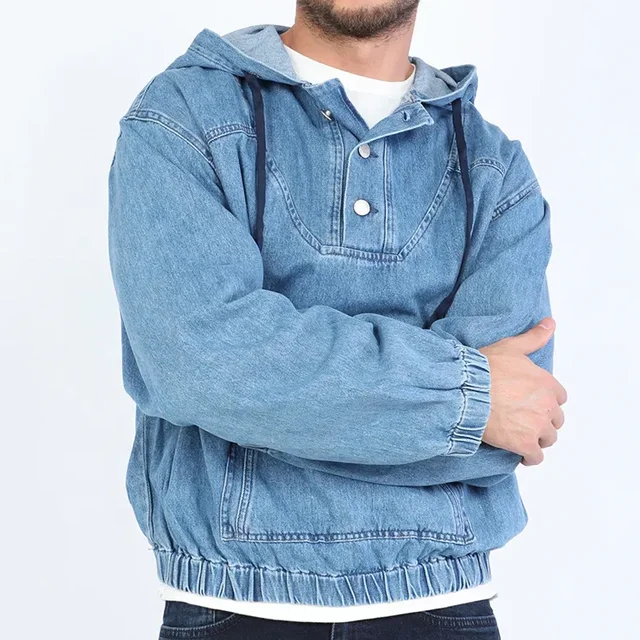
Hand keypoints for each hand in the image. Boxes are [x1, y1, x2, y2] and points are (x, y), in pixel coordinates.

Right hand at [479, 317, 566, 465]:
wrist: (467, 392)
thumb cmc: (485, 368)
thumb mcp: (510, 347)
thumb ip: (534, 337)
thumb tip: (551, 323)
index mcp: (547, 384)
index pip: (559, 397)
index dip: (545, 399)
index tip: (531, 401)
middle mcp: (547, 406)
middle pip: (555, 420)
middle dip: (542, 420)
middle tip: (523, 418)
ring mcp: (537, 427)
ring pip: (548, 439)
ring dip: (536, 438)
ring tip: (520, 435)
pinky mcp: (524, 445)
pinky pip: (535, 457)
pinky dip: (529, 457)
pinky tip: (519, 454)